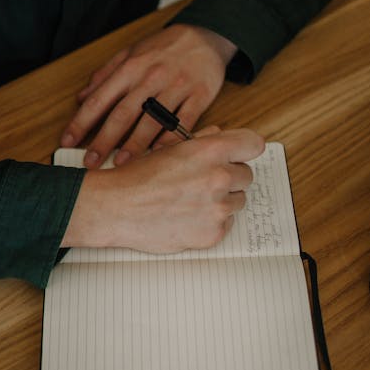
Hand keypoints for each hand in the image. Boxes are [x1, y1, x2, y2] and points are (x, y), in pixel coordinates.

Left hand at [60, 24, 236, 167]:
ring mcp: (176, 87)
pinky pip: (183, 122)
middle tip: (90, 162)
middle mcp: (151, 77)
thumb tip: (80, 98)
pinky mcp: (199, 96)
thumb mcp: (131, 53)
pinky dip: (170, 140)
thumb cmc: (164, 48)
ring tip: (120, 163)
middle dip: (104, 141)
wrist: (206, 36)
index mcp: (130, 68)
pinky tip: (157, 154)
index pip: (99, 99)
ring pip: (152, 121)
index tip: (67, 142)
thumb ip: (105, 75)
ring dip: (134, 145)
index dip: (80, 122)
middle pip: (123, 114)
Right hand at [61, 127, 264, 252]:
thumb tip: (219, 136)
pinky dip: (211, 222)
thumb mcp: (168, 147)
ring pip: (237, 201)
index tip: (239, 155)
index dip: (244, 149)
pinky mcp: (213, 233)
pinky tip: (188, 217)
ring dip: (221, 200)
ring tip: (191, 201)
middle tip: (204, 181)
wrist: (116, 208)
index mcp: (211, 150)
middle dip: (229, 177)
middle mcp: (219, 177)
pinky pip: (225, 224)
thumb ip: (201, 141)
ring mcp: (218, 208)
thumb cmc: (136, 178)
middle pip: (246, 175)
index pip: (253, 144)